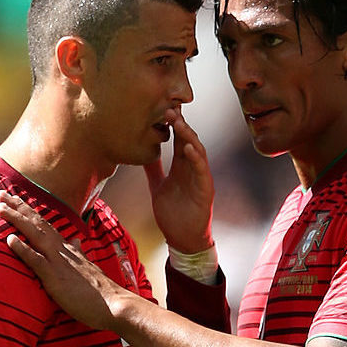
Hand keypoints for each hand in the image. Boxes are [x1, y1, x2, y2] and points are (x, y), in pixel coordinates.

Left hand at [0, 190, 130, 330]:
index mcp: (68, 248)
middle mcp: (62, 250)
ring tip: (0, 208)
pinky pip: (36, 260)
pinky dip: (23, 248)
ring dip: (17, 219)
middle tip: (0, 193)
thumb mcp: (88, 266)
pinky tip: (10, 239)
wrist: (114, 303)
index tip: (15, 199)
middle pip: (37, 223)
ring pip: (35, 235)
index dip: (29, 211)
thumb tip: (75, 240)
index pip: (45, 224)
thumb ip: (79, 253)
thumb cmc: (100, 291)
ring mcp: (59, 262)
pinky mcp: (55, 278)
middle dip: (18, 207)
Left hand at [144, 108, 214, 252]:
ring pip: (197, 150)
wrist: (183, 239)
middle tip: (168, 107)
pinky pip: (202, 170)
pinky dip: (196, 158)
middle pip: (188, 140)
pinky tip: (189, 148)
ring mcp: (200, 177)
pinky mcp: (205, 189)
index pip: (178, 139)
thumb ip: (152, 169)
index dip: (172, 124)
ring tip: (178, 122)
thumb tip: (141, 152)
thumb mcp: (157, 186)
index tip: (162, 107)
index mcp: (181, 166)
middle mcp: (191, 168)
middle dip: (180, 123)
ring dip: (188, 136)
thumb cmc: (173, 214)